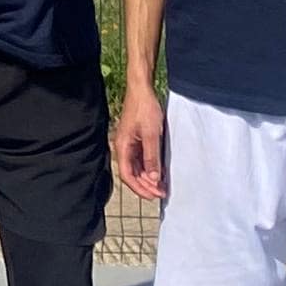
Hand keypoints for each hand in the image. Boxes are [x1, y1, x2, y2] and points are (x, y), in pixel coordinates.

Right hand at [112, 82, 169, 201]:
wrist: (142, 90)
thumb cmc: (144, 108)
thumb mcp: (151, 134)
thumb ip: (152, 157)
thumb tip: (153, 178)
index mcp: (122, 147)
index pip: (127, 175)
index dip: (140, 188)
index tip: (153, 195)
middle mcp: (123, 148)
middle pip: (132, 174)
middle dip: (146, 186)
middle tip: (161, 193)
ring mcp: (129, 144)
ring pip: (137, 168)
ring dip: (148, 178)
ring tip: (162, 186)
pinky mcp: (136, 140)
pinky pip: (141, 159)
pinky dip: (149, 168)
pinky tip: (159, 172)